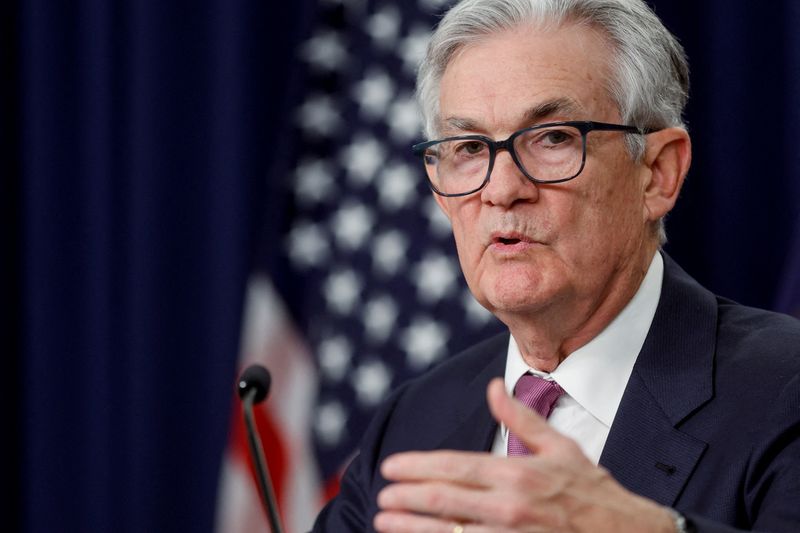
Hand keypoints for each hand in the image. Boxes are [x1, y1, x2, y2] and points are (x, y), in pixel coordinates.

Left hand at [374, 378, 675, 531]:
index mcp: (517, 472)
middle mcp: (510, 505)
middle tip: (381, 495)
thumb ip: (521, 419)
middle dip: (406, 497)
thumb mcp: (560, 447)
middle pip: (444, 499)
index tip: (392, 467)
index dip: (418, 467)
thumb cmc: (593, 492)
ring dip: (411, 527)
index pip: (455, 467)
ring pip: (449, 531)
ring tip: (384, 520)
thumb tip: (494, 388)